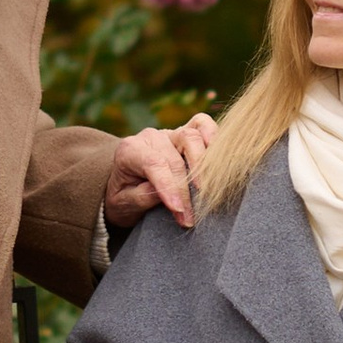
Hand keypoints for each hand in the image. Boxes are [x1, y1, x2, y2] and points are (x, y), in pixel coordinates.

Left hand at [105, 112, 214, 231]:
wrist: (125, 185)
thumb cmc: (124, 196)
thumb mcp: (123, 203)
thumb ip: (140, 197)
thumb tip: (165, 194)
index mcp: (129, 150)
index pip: (153, 164)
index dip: (169, 186)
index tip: (178, 209)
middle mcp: (150, 137)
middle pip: (175, 159)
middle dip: (185, 191)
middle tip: (189, 218)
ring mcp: (170, 133)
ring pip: (191, 137)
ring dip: (203, 167)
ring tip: (206, 193)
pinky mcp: (186, 132)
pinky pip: (202, 124)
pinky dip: (213, 136)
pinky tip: (220, 156)